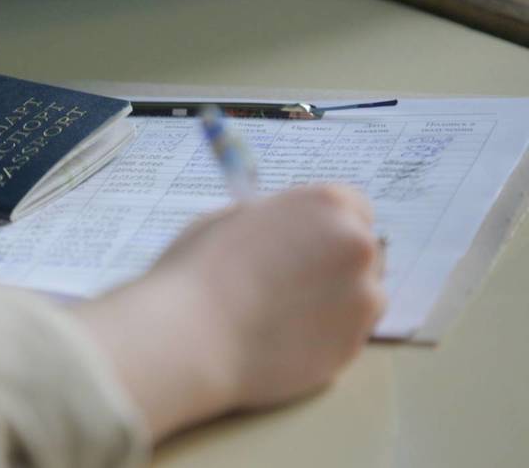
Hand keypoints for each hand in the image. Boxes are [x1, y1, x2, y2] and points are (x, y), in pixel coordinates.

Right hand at [72, 185, 385, 438]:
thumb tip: (277, 232)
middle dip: (335, 263)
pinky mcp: (354, 346)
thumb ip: (268, 221)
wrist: (190, 340)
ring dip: (333, 302)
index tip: (307, 241)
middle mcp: (356, 246)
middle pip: (362, 251)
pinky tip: (283, 340)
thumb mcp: (227, 220)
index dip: (327, 226)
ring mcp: (361, 299)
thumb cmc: (197, 273)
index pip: (353, 207)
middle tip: (292, 281)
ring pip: (360, 297)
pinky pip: (346, 336)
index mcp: (326, 205)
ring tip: (282, 315)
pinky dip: (324, 337)